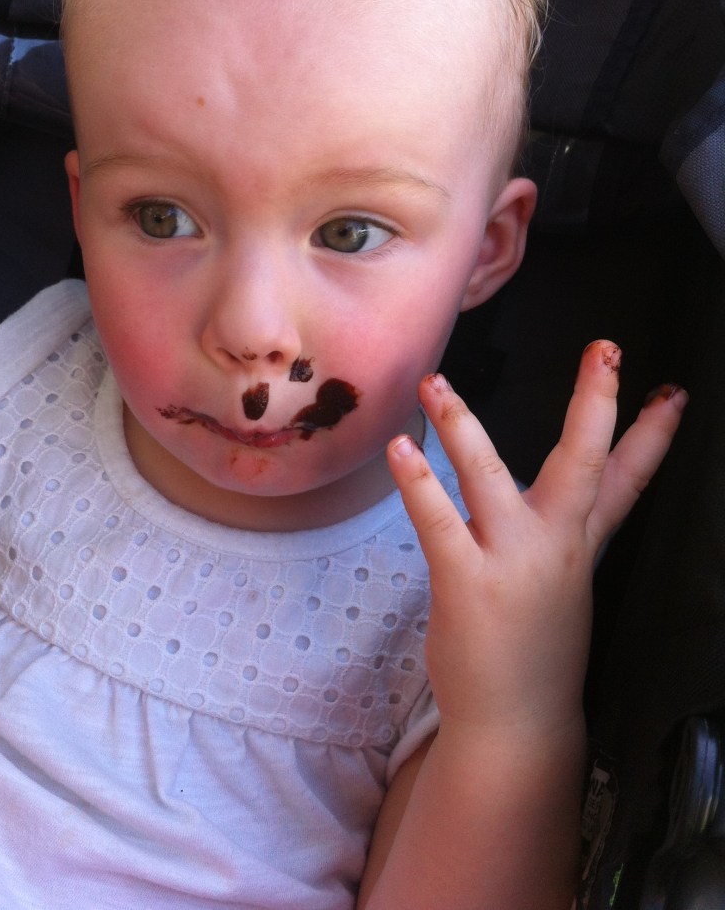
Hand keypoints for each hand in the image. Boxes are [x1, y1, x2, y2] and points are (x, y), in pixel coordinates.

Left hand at [387, 341, 686, 737]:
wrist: (517, 723)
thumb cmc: (535, 646)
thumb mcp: (568, 581)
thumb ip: (572, 530)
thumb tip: (573, 492)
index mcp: (582, 543)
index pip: (629, 481)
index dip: (652, 435)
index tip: (673, 392)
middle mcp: (556, 547)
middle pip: (584, 464)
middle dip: (596, 404)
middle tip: (606, 349)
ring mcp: (512, 564)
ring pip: (490, 479)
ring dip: (461, 426)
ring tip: (435, 383)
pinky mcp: (466, 583)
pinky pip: (439, 521)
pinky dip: (418, 482)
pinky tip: (400, 448)